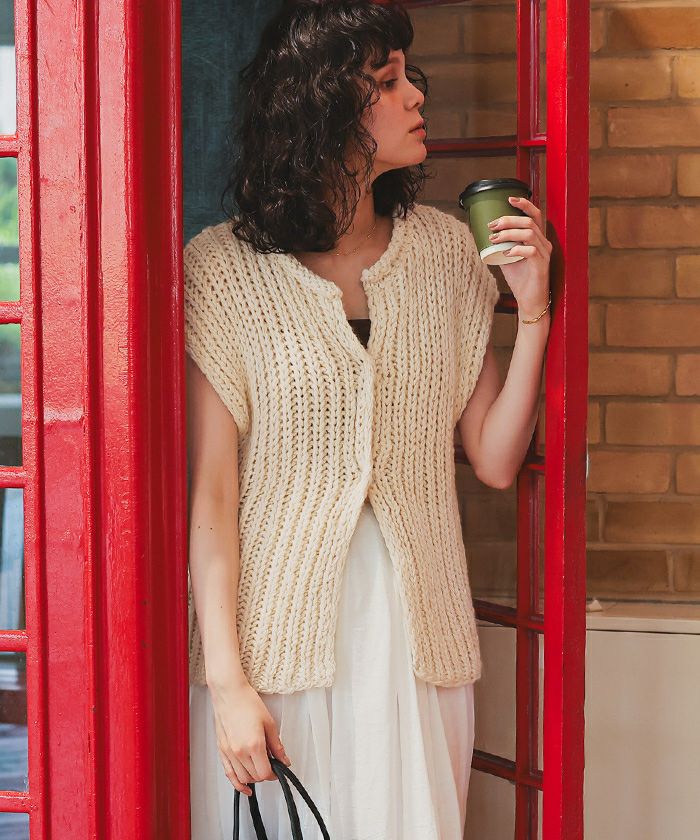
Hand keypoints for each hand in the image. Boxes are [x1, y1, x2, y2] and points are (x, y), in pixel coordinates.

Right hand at [209, 680, 290, 796]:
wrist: (229, 693)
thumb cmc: (247, 702)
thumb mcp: (269, 723)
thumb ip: (277, 745)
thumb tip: (284, 760)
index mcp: (254, 745)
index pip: (265, 773)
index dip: (274, 773)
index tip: (278, 768)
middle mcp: (239, 752)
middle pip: (255, 777)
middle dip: (265, 774)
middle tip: (271, 764)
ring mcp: (229, 752)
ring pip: (243, 778)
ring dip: (253, 777)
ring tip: (259, 768)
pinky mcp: (221, 750)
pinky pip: (229, 774)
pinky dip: (237, 783)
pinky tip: (244, 786)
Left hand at [486, 196, 551, 320]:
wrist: (529, 301)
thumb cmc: (520, 279)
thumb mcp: (506, 258)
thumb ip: (500, 245)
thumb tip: (483, 234)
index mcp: (537, 239)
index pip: (535, 215)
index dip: (524, 204)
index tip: (508, 199)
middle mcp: (544, 243)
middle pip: (529, 221)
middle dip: (508, 220)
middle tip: (492, 225)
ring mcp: (544, 254)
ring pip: (529, 233)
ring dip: (509, 233)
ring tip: (494, 239)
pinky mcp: (542, 265)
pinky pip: (530, 251)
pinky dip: (516, 249)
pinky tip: (505, 254)